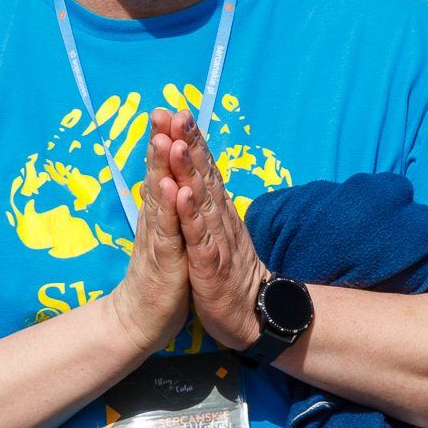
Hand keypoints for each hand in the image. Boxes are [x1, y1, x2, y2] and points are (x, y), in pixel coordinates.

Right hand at [110, 110, 191, 356]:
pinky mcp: (164, 261)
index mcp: (159, 213)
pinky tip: (172, 189)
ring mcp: (158, 239)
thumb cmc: (158, 277)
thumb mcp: (164, 235)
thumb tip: (162, 177)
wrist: (141, 320)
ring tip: (164, 139)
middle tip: (161, 111)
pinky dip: (170, 210)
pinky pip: (168, 232)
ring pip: (159, 198)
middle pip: (156, 175)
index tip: (169, 110)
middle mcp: (154, 220)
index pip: (162, 171)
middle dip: (160, 142)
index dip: (166, 141)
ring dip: (162, 168)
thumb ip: (163, 206)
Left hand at [163, 110, 266, 351]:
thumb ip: (208, 204)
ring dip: (189, 171)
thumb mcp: (215, 233)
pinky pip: (200, 237)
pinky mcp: (211, 265)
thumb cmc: (227, 273)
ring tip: (177, 143)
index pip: (204, 169)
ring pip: (201, 201)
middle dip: (190, 143)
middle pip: (204, 175)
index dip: (192, 140)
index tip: (178, 111)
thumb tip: (197, 177)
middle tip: (177, 112)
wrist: (250, 316)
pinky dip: (190, 216)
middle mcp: (219, 219)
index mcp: (217, 211)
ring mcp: (217, 240)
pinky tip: (181, 196)